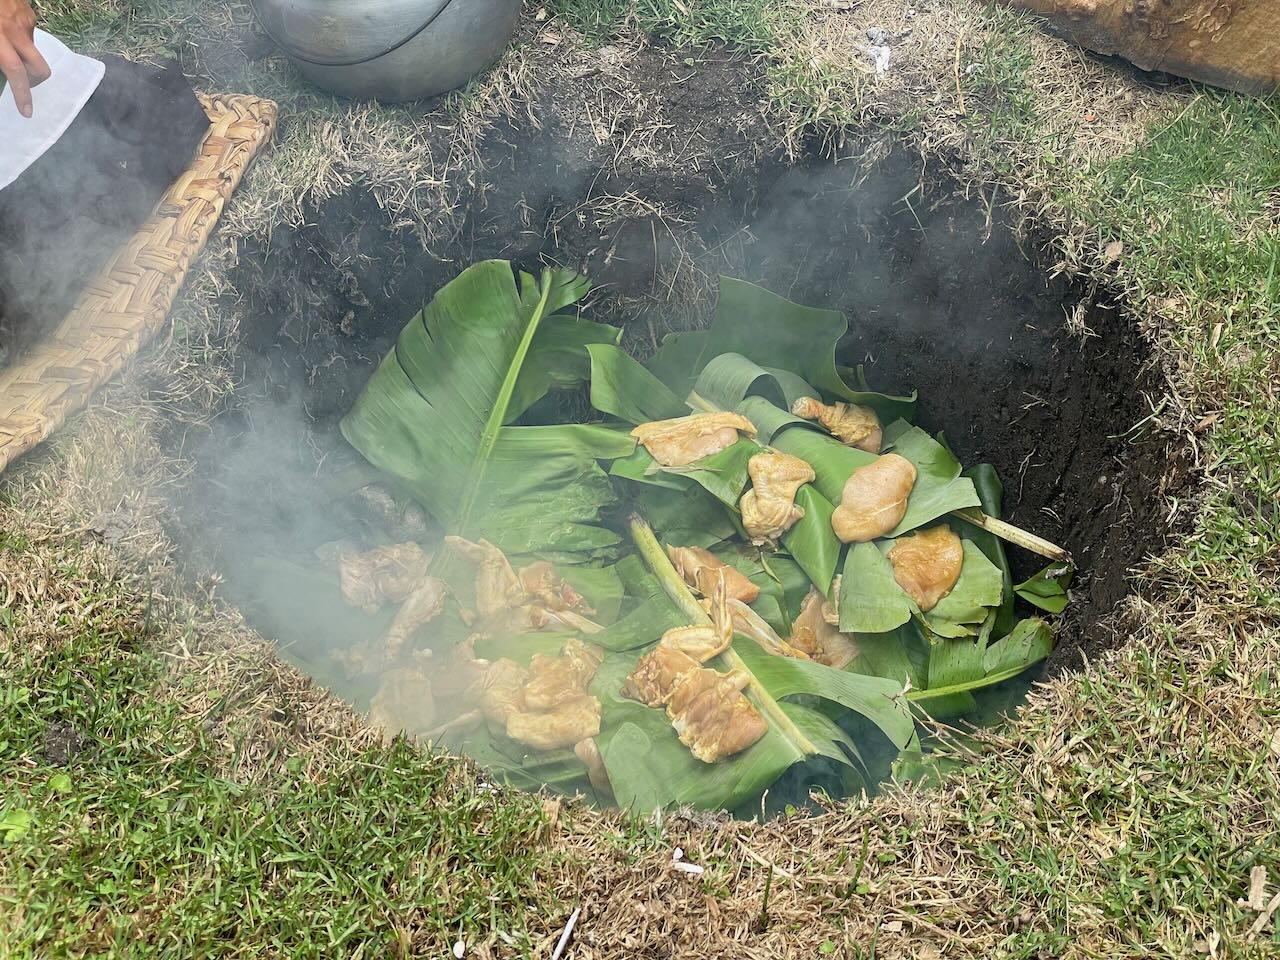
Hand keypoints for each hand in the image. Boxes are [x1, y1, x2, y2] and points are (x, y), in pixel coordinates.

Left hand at [0, 0, 48, 117]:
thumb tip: (3, 72)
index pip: (16, 72)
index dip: (23, 95)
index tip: (27, 112)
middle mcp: (16, 30)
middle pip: (40, 69)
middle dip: (33, 82)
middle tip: (22, 84)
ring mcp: (25, 20)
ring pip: (33, 52)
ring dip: (23, 58)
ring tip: (5, 48)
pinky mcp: (29, 12)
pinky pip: (30, 34)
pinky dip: (20, 39)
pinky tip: (5, 29)